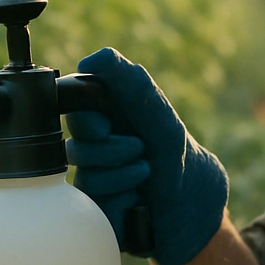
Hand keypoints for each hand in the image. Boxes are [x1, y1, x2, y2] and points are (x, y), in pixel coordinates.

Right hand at [66, 48, 227, 264]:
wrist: (192, 207)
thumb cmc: (176, 155)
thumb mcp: (160, 116)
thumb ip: (132, 83)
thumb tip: (94, 57)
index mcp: (103, 114)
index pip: (72, 103)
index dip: (82, 114)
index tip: (105, 125)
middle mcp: (91, 143)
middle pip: (74, 139)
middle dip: (108, 145)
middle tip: (138, 147)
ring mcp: (89, 175)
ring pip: (83, 170)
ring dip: (120, 170)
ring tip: (145, 172)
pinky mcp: (90, 206)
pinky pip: (90, 199)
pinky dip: (120, 195)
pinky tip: (136, 198)